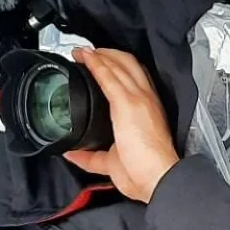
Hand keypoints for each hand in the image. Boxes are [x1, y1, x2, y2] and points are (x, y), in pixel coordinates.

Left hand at [64, 48, 178, 202]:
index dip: (119, 68)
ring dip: (100, 54)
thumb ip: (91, 156)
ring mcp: (138, 99)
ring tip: (82, 52)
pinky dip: (95, 63)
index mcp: (148, 111)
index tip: (103, 65)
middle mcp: (146, 100)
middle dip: (109, 54)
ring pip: (120, 64)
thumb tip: (72, 153)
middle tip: (88, 53)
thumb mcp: (112, 162)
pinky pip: (109, 75)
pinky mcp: (128, 103)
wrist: (158, 177)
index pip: (136, 80)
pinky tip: (84, 58)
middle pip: (129, 64)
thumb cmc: (145, 172)